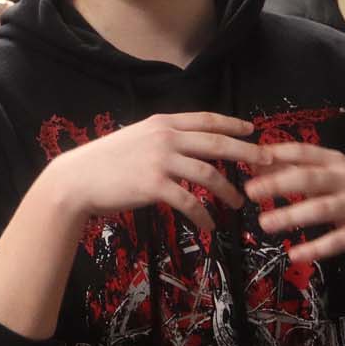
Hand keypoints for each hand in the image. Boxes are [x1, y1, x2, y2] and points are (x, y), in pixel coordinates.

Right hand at [43, 112, 262, 232]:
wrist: (75, 180)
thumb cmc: (103, 163)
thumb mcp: (135, 138)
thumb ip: (160, 138)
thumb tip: (184, 144)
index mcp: (162, 123)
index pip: (206, 120)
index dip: (233, 125)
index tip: (253, 130)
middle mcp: (165, 137)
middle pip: (217, 144)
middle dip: (246, 152)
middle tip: (268, 161)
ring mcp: (160, 161)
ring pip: (208, 174)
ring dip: (228, 190)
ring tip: (239, 203)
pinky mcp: (154, 186)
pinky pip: (189, 202)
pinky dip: (203, 215)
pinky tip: (209, 226)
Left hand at [244, 141, 344, 264]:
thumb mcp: (329, 174)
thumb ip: (295, 168)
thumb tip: (257, 163)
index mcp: (335, 161)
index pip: (304, 152)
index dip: (278, 153)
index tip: (253, 157)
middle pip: (310, 178)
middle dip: (279, 183)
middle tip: (250, 191)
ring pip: (321, 209)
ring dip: (292, 215)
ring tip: (264, 223)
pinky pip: (337, 241)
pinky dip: (316, 248)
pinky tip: (295, 254)